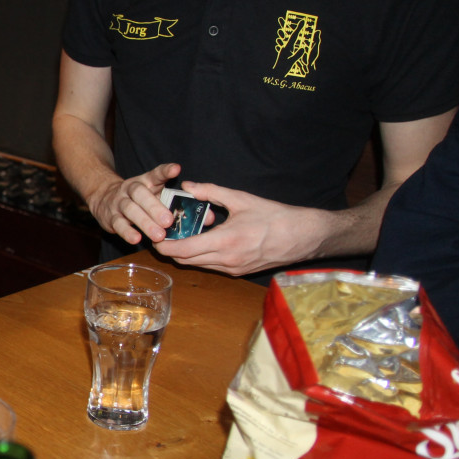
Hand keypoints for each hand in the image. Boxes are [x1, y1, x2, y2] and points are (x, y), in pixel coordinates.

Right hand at [86, 163, 181, 244]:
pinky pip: (118, 225)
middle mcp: (130, 189)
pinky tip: (136, 239)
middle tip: (168, 220)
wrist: (103, 198)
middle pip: (140, 194)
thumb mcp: (155, 194)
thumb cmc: (139, 200)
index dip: (165, 171)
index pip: (155, 174)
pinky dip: (127, 232)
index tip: (175, 170)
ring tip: (159, 235)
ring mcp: (119, 203)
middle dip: (154, 207)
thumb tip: (209, 218)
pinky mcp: (110, 218)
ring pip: (130, 210)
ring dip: (144, 223)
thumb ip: (177, 202)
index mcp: (145, 182)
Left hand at [151, 182, 326, 275]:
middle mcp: (226, 260)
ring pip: (197, 265)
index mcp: (225, 242)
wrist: (304, 237)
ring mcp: (233, 269)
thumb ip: (211, 191)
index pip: (182, 251)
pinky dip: (201, 256)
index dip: (164, 246)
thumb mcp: (241, 199)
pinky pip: (211, 267)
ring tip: (180, 236)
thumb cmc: (275, 217)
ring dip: (185, 254)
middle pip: (185, 261)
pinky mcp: (239, 272)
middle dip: (170, 249)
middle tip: (164, 233)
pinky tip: (202, 241)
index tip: (155, 236)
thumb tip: (188, 186)